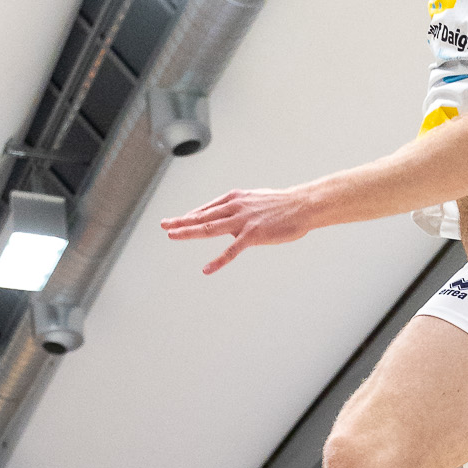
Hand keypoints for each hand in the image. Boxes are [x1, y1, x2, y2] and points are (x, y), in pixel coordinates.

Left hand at [159, 187, 316, 272]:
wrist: (302, 205)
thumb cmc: (283, 205)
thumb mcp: (256, 201)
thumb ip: (241, 211)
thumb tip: (232, 226)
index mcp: (235, 198)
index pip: (206, 208)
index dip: (190, 215)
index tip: (177, 221)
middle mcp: (235, 207)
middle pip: (201, 216)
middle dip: (180, 221)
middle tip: (164, 225)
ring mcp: (242, 221)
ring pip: (209, 228)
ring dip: (188, 232)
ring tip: (172, 236)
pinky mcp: (253, 235)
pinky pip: (231, 251)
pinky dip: (218, 260)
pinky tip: (206, 269)